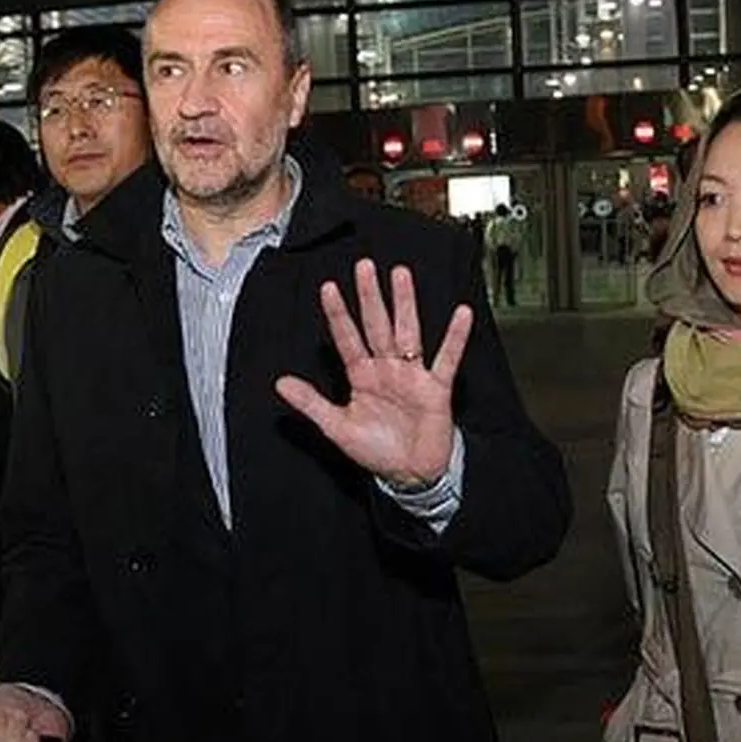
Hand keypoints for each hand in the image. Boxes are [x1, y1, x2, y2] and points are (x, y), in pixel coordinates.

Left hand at [275, 258, 472, 486]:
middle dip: (370, 296)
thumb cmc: (377, 450)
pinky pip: (447, 359)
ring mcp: (412, 375)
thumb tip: (279, 383)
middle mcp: (387, 369)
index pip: (347, 338)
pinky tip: (461, 314)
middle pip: (376, 325)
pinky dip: (455, 338)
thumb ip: (311, 403)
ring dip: (404, 304)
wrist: (410, 475)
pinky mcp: (436, 388)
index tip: (328, 288)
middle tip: (364, 266)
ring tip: (400, 274)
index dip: (338, 314)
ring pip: (407, 332)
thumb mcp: (337, 427)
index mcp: (362, 376)